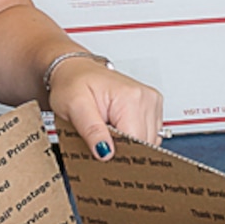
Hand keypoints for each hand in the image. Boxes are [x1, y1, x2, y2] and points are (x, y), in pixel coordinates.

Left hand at [49, 55, 163, 156]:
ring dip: (127, 144)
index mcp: (131, 98)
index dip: (117, 153)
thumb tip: (105, 153)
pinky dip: (133, 138)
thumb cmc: (72, 83)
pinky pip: (149, 136)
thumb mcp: (74, 107)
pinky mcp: (152, 108)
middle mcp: (146, 99)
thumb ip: (91, 131)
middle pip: (143, 144)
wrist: (75, 69)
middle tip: (98, 140)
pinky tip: (117, 129)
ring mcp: (152, 103)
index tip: (100, 154)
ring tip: (106, 131)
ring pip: (148, 143)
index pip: (135, 142)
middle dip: (120, 149)